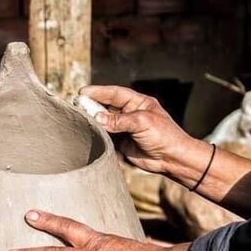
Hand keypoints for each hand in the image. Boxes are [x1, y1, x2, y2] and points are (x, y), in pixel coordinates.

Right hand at [79, 85, 195, 174]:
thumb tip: (97, 118)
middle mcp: (130, 113)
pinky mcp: (121, 142)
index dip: (99, 92)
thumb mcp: (142, 122)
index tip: (83, 92)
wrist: (172, 159)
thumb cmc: (165, 136)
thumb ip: (119, 120)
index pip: (114, 93)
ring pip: (104, 121)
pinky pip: (106, 136)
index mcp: (138, 103)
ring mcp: (125, 128)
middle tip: (77, 105)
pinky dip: (98, 134)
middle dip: (92, 105)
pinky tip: (89, 132)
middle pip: (107, 106)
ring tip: (81, 119)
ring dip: (94, 120)